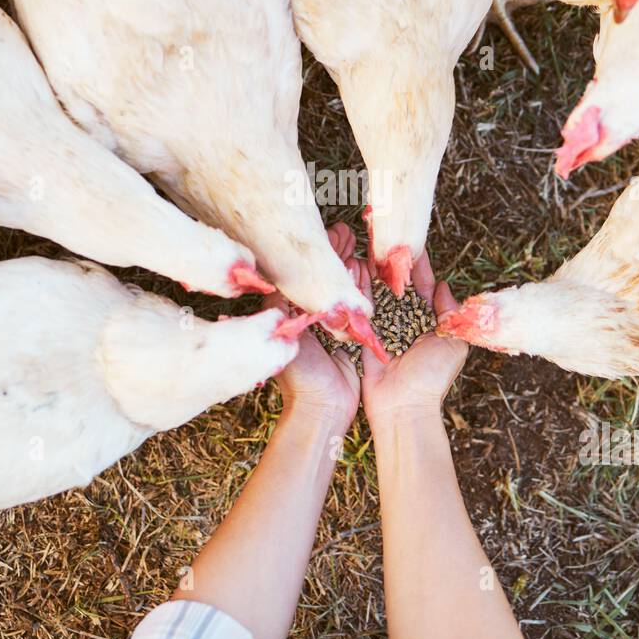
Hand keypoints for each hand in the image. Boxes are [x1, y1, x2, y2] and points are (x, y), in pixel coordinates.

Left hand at [267, 223, 360, 433]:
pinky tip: (365, 267)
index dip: (313, 252)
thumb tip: (273, 277)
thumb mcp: (285, 337)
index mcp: (292, 315)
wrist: (323, 409)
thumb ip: (283, 307)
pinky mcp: (352, 335)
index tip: (326, 232)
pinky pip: (358, 304)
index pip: (301, 274)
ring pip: (341, 286)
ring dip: (348, 264)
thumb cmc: (300, 379)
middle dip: (334, 252)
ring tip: (355, 241)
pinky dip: (361, 286)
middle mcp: (312, 317)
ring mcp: (332, 325)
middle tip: (345, 230)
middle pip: (323, 276)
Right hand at [357, 251, 468, 432]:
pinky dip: (358, 288)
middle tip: (385, 237)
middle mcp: (405, 321)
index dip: (418, 265)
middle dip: (392, 263)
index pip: (422, 286)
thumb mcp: (453, 343)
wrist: (403, 406)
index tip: (412, 242)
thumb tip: (444, 286)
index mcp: (428, 322)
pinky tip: (353, 267)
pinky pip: (360, 307)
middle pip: (397, 285)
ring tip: (368, 247)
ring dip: (374, 271)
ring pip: (378, 292)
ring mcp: (383, 327)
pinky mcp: (363, 335)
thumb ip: (451, 313)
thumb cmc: (432, 378)